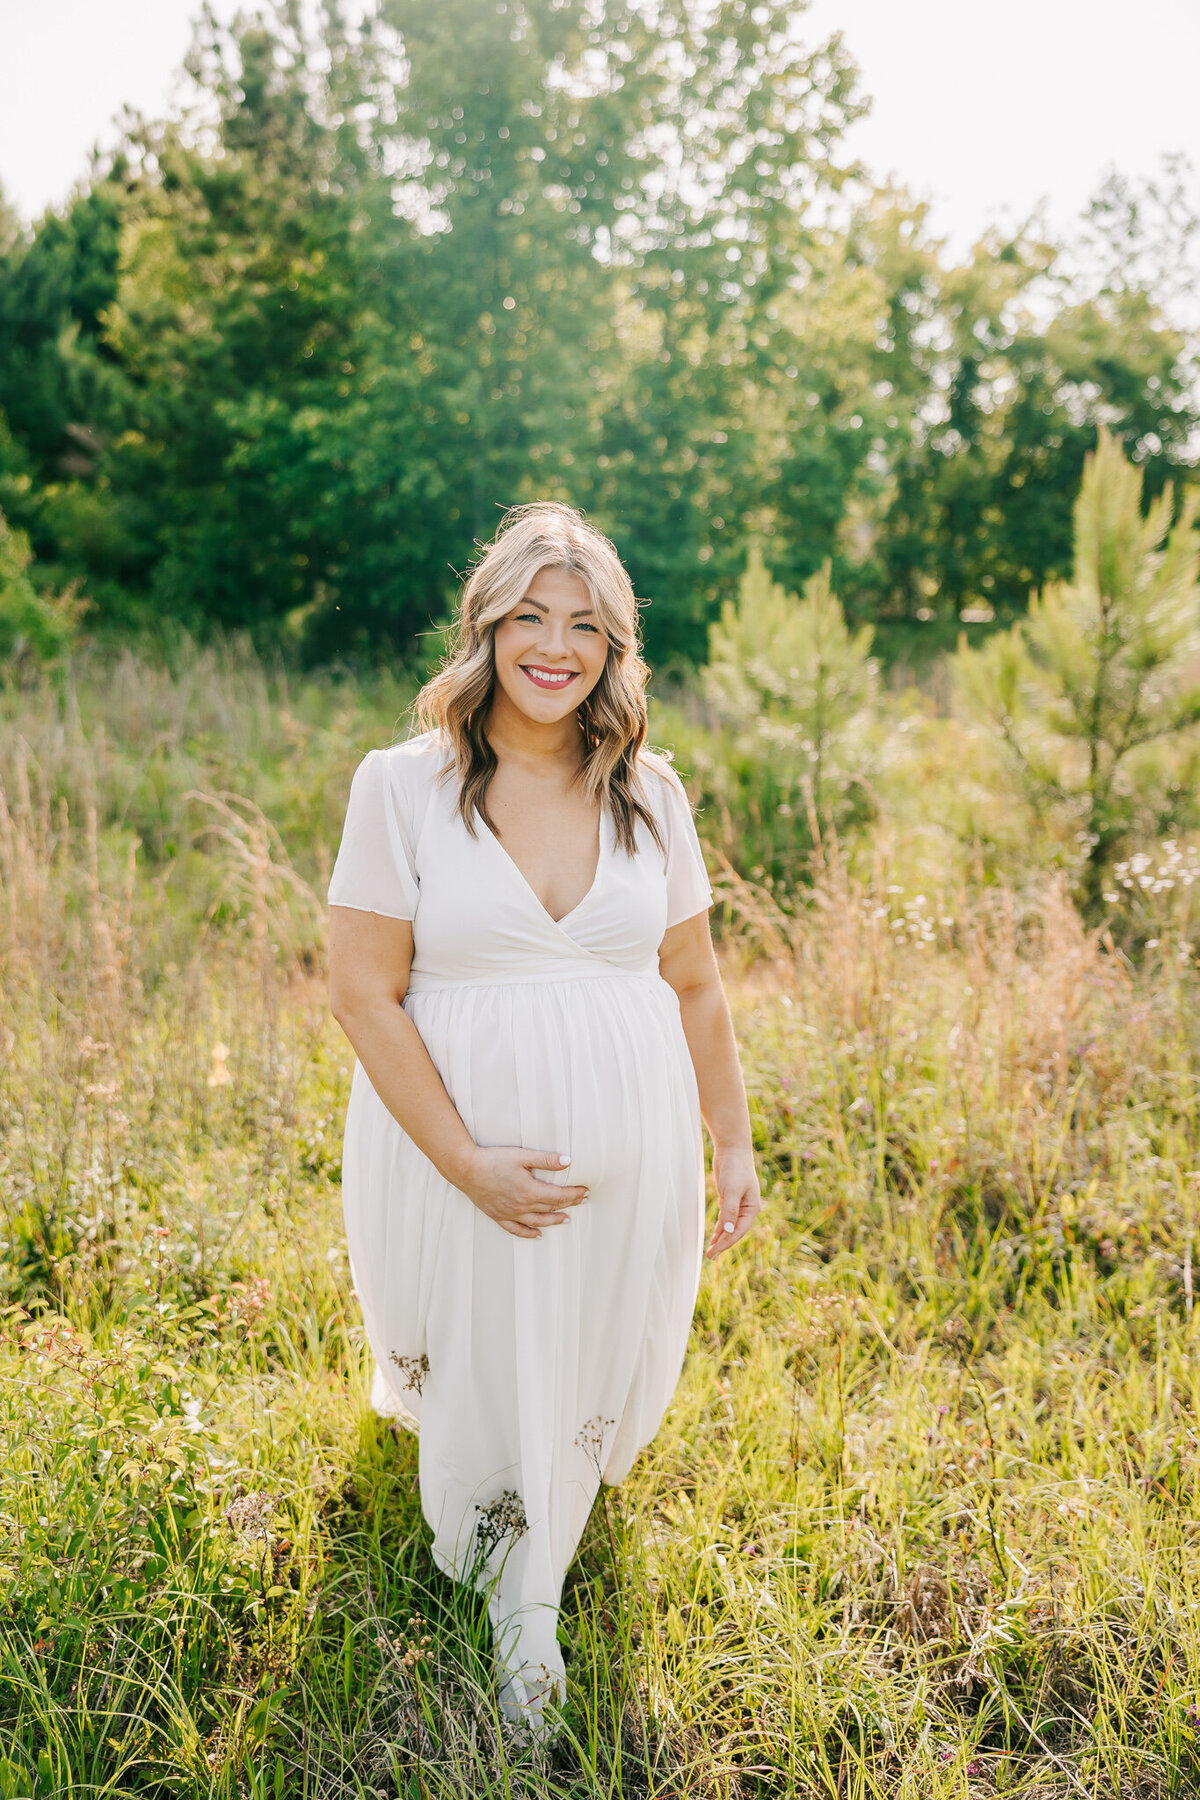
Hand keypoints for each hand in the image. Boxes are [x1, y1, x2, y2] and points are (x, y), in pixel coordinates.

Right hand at [456, 1145, 588, 1239]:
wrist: (465, 1169)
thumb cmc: (493, 1160)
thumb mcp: (522, 1156)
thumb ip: (546, 1160)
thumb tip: (568, 1161)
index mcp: (530, 1191)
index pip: (559, 1196)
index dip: (574, 1194)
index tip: (586, 1191)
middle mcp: (522, 1206)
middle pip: (551, 1207)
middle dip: (570, 1204)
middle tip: (583, 1201)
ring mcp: (510, 1213)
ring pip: (538, 1221)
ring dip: (554, 1220)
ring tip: (566, 1219)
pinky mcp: (498, 1215)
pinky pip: (516, 1229)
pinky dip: (528, 1233)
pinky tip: (537, 1234)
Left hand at [706, 1143, 760, 1260]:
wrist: (732, 1150)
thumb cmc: (735, 1168)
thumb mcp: (732, 1190)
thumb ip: (730, 1211)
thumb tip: (727, 1231)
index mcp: (752, 1209)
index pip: (738, 1231)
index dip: (727, 1242)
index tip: (715, 1251)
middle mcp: (746, 1210)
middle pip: (734, 1232)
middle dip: (723, 1244)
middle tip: (710, 1257)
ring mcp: (738, 1206)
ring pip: (728, 1227)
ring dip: (720, 1239)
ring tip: (711, 1253)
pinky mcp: (729, 1200)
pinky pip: (724, 1219)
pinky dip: (719, 1229)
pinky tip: (714, 1238)